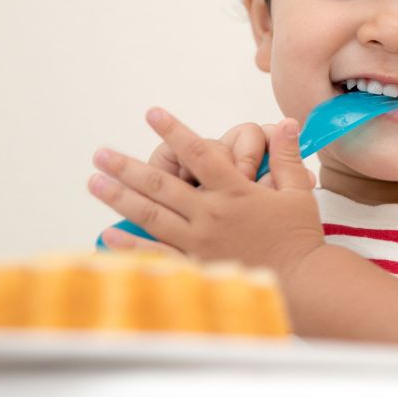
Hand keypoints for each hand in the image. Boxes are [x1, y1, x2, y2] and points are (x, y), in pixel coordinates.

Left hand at [89, 109, 324, 276]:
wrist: (302, 283)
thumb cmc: (300, 237)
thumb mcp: (298, 191)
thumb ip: (286, 156)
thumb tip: (286, 122)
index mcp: (235, 192)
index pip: (199, 153)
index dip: (174, 130)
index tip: (152, 113)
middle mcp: (211, 214)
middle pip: (162, 185)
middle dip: (128, 167)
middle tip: (101, 154)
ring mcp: (200, 242)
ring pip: (152, 216)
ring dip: (120, 197)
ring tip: (95, 182)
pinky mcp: (197, 266)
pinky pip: (157, 254)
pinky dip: (131, 245)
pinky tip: (109, 234)